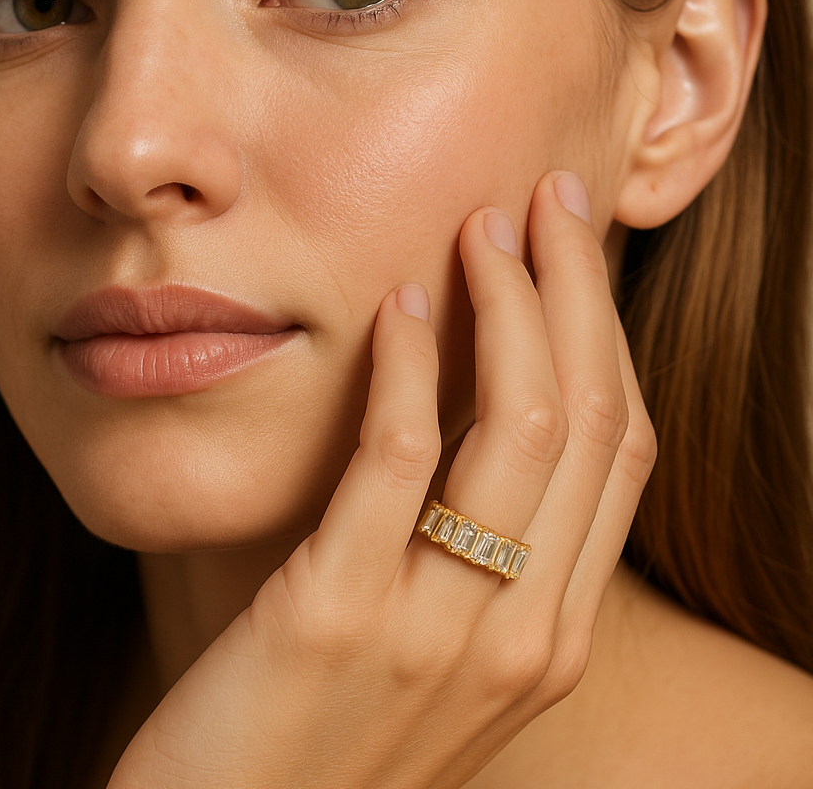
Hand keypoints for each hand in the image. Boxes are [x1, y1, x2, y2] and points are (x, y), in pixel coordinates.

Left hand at [109, 171, 656, 788]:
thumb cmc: (319, 734)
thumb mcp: (430, 652)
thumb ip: (474, 555)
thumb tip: (479, 415)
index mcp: (550, 635)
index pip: (619, 452)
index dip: (605, 338)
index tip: (575, 253)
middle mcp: (520, 634)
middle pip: (586, 423)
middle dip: (575, 294)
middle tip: (547, 204)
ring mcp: (437, 630)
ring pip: (518, 429)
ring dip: (507, 307)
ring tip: (480, 229)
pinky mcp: (338, 615)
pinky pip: (397, 458)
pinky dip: (405, 366)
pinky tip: (393, 305)